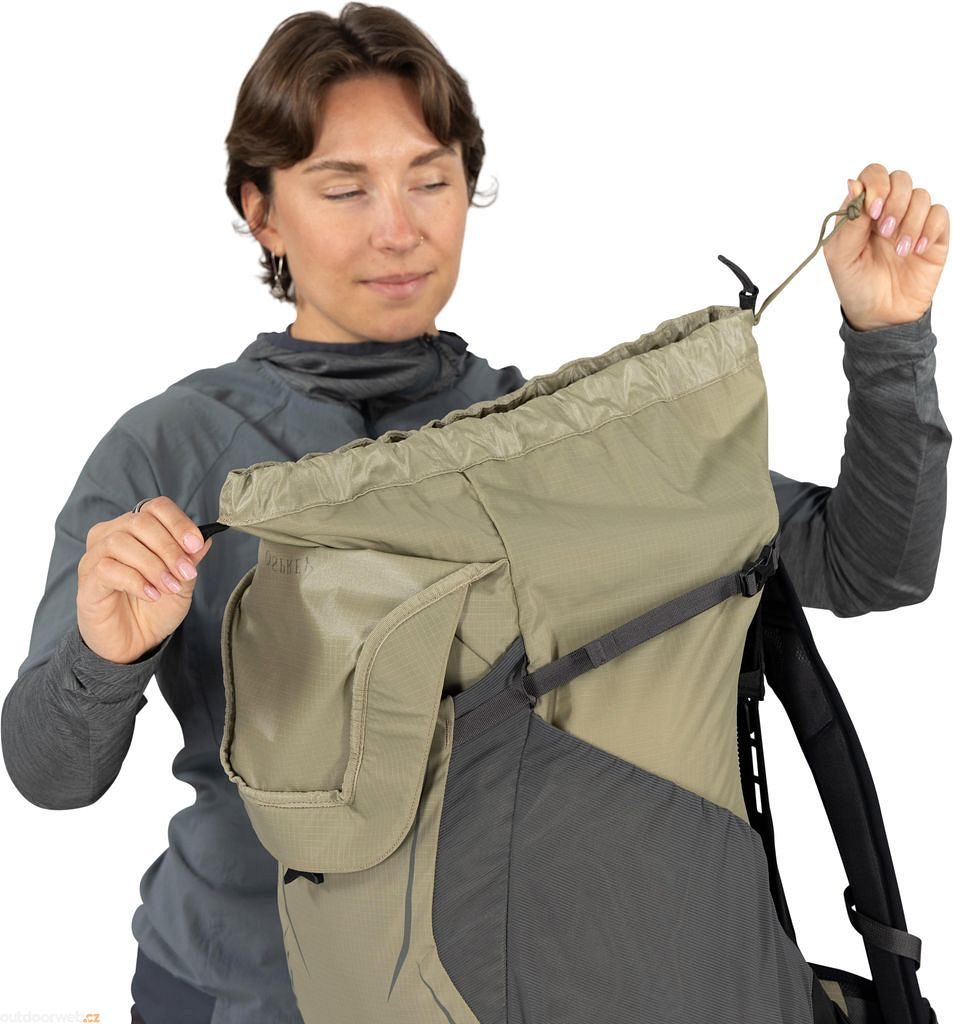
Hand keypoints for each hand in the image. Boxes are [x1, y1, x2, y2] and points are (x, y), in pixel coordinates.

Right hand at [76, 496, 213, 663]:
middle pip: (140, 521)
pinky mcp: (87, 581)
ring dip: (153, 565)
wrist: (133, 644)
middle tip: (186, 572)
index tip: (196, 545)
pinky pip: (108, 569)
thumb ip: (190, 559)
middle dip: (169, 547)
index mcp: (136, 529)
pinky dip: (135, 581)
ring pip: (121, 542)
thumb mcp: (182, 582)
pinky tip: (151, 595)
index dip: (178, 523)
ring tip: (170, 587)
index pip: (156, 507)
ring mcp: (95, 557)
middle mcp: (111, 535)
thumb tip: (205, 538)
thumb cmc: (154, 608)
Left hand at [822, 163, 947, 331]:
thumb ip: (848, 221)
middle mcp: (889, 211)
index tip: (873, 210)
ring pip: (921, 195)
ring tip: (900, 251)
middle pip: (900, 178)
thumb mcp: (840, 257)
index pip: (873, 176)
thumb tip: (853, 184)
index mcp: (863, 211)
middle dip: (895, 201)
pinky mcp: (933, 235)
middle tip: (885, 231)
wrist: (880, 315)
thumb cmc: (856, 285)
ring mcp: (912, 221)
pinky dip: (929, 229)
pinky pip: (939, 215)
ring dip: (910, 221)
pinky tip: (916, 251)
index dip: (876, 185)